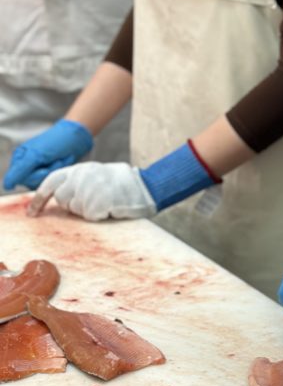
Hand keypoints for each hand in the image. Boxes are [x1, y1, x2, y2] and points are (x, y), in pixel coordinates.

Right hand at [3, 120, 92, 190]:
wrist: (77, 137)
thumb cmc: (56, 141)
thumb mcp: (37, 154)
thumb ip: (21, 170)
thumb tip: (6, 185)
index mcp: (19, 159)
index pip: (18, 179)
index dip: (32, 176)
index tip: (44, 168)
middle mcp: (27, 166)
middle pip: (31, 183)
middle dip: (46, 173)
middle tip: (56, 160)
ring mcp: (39, 170)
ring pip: (43, 183)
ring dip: (54, 172)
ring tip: (60, 160)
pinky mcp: (50, 173)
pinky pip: (52, 181)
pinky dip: (59, 173)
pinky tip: (64, 163)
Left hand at [28, 162, 156, 220]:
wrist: (146, 186)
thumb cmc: (122, 184)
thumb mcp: (95, 175)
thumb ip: (76, 182)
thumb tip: (56, 198)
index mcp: (80, 168)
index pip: (51, 182)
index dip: (39, 199)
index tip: (32, 214)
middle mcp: (82, 176)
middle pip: (63, 200)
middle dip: (73, 205)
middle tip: (93, 202)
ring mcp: (90, 188)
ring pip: (76, 210)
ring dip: (89, 211)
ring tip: (105, 202)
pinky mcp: (99, 202)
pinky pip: (91, 216)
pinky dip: (100, 216)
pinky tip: (111, 208)